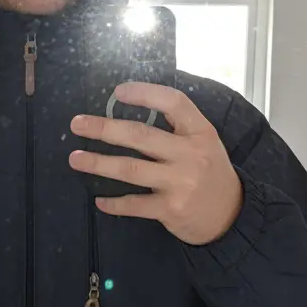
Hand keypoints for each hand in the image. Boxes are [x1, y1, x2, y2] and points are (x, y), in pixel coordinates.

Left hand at [68, 82, 242, 245]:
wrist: (231, 215)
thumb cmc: (209, 172)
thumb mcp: (204, 141)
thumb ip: (177, 126)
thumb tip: (131, 109)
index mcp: (200, 132)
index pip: (173, 103)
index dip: (145, 93)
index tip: (118, 92)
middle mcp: (191, 155)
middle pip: (141, 135)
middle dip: (104, 128)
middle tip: (77, 124)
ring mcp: (180, 183)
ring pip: (130, 169)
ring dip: (98, 163)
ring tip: (75, 159)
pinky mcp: (170, 209)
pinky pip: (134, 204)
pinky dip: (114, 203)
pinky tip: (99, 200)